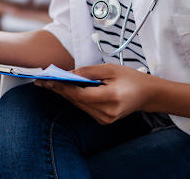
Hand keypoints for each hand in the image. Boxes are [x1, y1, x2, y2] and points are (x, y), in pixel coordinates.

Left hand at [35, 63, 157, 123]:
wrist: (147, 95)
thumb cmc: (130, 78)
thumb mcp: (110, 69)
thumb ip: (89, 71)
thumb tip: (68, 72)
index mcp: (111, 99)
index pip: (81, 94)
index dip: (63, 87)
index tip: (48, 79)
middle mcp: (107, 113)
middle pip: (76, 101)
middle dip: (58, 89)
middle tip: (41, 80)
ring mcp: (105, 119)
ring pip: (78, 105)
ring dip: (63, 94)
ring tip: (47, 83)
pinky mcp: (103, 120)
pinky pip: (84, 107)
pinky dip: (73, 98)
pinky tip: (63, 89)